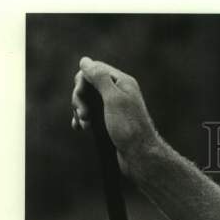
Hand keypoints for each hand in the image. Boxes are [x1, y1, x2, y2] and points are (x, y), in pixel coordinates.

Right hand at [71, 57, 157, 172]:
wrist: (140, 157)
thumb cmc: (129, 128)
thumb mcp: (114, 99)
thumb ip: (100, 78)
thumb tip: (85, 61)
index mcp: (122, 82)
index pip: (94, 70)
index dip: (83, 81)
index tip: (81, 97)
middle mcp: (118, 92)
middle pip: (88, 85)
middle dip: (80, 98)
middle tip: (84, 115)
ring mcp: (113, 108)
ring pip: (88, 101)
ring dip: (80, 111)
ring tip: (85, 126)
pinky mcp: (109, 122)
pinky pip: (91, 114)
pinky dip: (82, 119)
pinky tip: (80, 127)